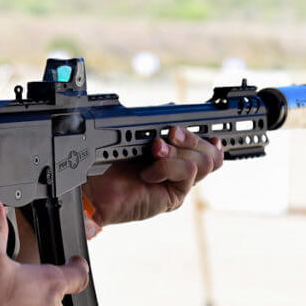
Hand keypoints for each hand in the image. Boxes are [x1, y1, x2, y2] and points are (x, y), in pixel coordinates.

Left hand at [83, 126, 223, 225]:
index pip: (208, 145)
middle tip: (170, 133)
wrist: (93, 189)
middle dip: (192, 137)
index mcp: (175, 153)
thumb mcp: (133, 136)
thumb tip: (172, 108)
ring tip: (155, 150)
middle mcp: (180, 169)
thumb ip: (155, 123)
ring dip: (178, 151)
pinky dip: (167, 167)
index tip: (207, 123)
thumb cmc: (107, 162)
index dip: (211, 135)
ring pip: (204, 162)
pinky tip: (147, 173)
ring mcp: (179, 184)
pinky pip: (187, 173)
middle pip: (212, 153)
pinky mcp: (174, 197)